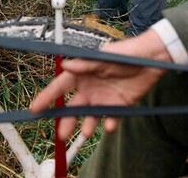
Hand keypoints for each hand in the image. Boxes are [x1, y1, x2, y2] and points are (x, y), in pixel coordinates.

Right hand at [30, 30, 171, 139]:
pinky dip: (110, 123)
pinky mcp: (120, 105)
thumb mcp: (105, 56)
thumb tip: (66, 64)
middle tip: (62, 134)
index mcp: (83, 73)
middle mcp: (90, 87)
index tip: (35, 109)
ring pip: (91, 116)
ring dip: (88, 125)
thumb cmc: (126, 52)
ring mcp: (104, 97)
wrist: (153, 58)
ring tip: (87, 131)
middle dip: (67, 121)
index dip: (47, 97)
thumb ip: (87, 62)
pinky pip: (111, 118)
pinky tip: (110, 126)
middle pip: (74, 107)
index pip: (61, 86)